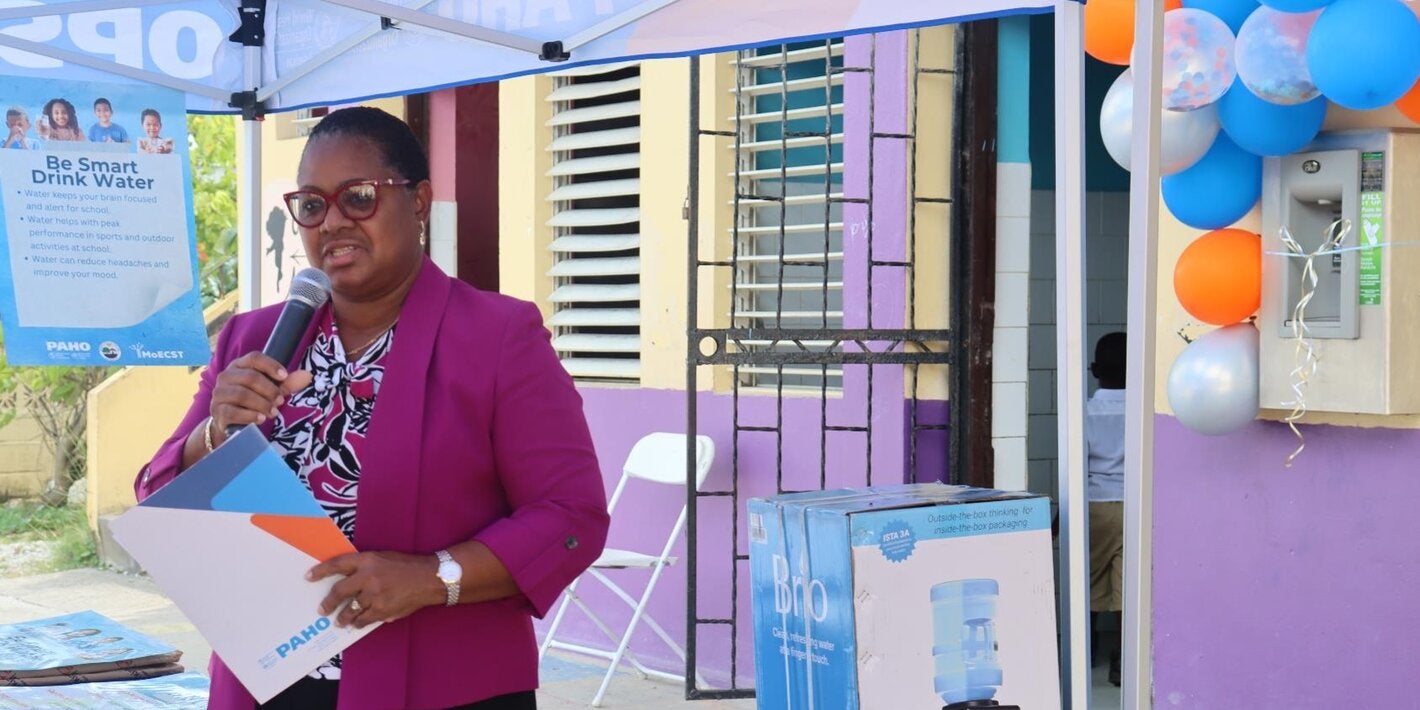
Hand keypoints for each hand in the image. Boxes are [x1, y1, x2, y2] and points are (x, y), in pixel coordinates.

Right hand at [208, 352, 311, 443]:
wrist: (230, 421)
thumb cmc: (254, 400)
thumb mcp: (271, 390)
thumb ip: (288, 384)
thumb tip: (307, 376)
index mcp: (240, 365)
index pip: (254, 357)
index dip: (270, 365)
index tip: (284, 377)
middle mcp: (226, 376)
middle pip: (250, 377)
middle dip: (270, 390)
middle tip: (281, 401)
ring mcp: (219, 393)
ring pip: (242, 395)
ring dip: (262, 404)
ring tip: (273, 412)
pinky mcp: (217, 411)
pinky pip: (233, 411)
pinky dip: (250, 416)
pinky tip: (260, 419)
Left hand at [309, 552, 441, 628]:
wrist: (430, 578)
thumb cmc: (406, 566)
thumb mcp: (383, 558)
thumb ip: (365, 567)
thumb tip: (347, 578)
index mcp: (368, 560)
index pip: (338, 564)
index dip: (321, 571)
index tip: (308, 577)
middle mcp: (368, 577)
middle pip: (339, 591)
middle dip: (328, 603)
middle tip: (322, 610)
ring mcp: (375, 596)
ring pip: (351, 610)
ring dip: (343, 617)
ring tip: (338, 621)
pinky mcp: (383, 610)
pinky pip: (364, 619)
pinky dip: (359, 622)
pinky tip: (356, 624)